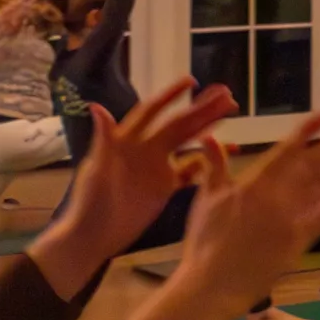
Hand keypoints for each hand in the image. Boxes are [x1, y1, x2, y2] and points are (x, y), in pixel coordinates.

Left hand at [44, 80, 239, 268]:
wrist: (94, 237)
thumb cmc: (90, 202)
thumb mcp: (97, 170)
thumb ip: (103, 139)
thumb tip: (96, 106)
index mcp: (128, 141)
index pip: (152, 111)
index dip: (170, 96)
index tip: (191, 82)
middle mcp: (146, 149)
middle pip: (178, 124)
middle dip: (201, 108)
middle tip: (226, 95)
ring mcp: (158, 167)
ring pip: (188, 142)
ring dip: (208, 127)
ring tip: (229, 113)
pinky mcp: (165, 187)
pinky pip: (191, 170)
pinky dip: (207, 161)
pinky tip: (225, 153)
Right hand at [153, 114, 319, 319]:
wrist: (210, 286)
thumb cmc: (204, 242)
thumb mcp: (205, 199)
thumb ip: (213, 167)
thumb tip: (209, 136)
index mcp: (252, 184)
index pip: (285, 151)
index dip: (306, 131)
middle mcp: (276, 198)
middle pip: (311, 165)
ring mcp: (290, 220)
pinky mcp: (298, 242)